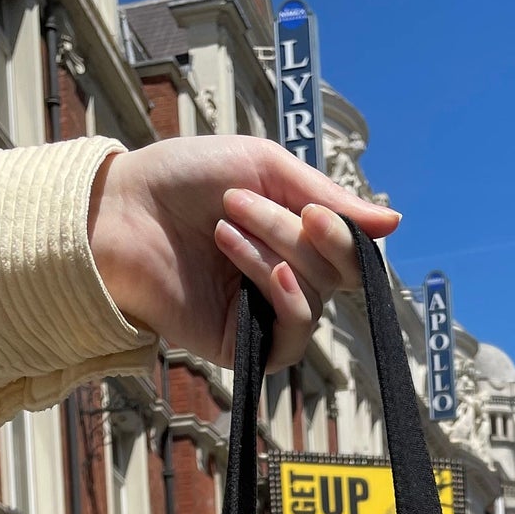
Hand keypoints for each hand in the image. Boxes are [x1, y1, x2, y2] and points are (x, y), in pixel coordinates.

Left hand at [87, 137, 399, 369]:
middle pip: (337, 273)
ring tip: (225, 226)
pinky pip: (293, 334)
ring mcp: (266, 313)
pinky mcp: (245, 345)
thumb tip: (394, 224)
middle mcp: (287, 278)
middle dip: (296, 234)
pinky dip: (283, 297)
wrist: (120, 213)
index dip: (344, 235)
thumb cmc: (183, 181)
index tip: (314, 209)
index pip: (349, 251)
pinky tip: (254, 269)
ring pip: (314, 296)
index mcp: (296, 237)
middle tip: (243, 203)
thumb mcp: (266, 168)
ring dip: (275, 252)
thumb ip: (329, 198)